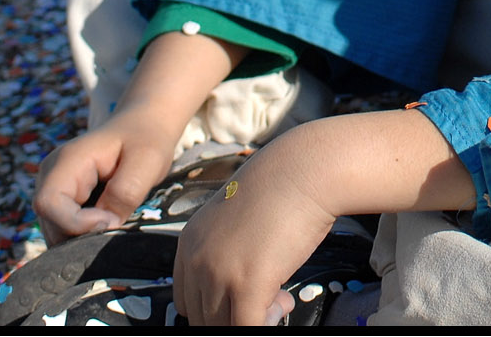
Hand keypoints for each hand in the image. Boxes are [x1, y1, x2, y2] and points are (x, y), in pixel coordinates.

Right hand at [32, 109, 177, 243]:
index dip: (77, 223)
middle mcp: (51, 175)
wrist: (144, 123)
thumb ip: (125, 193)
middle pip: (51, 224)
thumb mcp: (148, 161)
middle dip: (84, 234)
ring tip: (116, 215)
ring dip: (86, 235)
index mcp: (67, 161)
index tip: (112, 219)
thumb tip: (107, 225)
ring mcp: (54, 188)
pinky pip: (66, 229)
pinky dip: (87, 232)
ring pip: (57, 231)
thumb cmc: (146, 138)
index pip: (49, 204)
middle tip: (119, 220)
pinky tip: (109, 216)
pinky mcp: (62, 200)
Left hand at [173, 134, 330, 325]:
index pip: (186, 302)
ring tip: (281, 299)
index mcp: (189, 244)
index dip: (216, 309)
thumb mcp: (239, 224)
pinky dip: (264, 325)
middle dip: (236, 317)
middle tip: (271, 301)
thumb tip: (261, 300)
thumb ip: (235, 260)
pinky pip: (246, 327)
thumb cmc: (281, 190)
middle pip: (202, 318)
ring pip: (223, 327)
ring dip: (253, 320)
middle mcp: (197, 259)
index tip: (242, 301)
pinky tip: (284, 302)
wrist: (303, 170)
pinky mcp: (247, 283)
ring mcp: (219, 272)